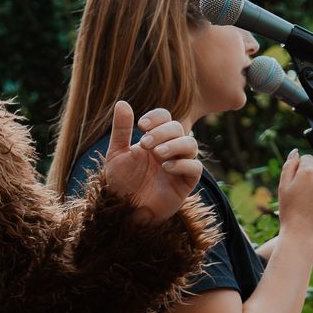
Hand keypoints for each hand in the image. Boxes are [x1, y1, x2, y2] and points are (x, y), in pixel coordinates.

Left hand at [100, 102, 203, 225]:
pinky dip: (182, 164)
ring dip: (174, 145)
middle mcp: (170, 149)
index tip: (141, 125)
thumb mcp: (117, 154)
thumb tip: (122, 102)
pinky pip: (195, 168)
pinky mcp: (186, 183)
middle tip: (145, 144)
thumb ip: (121, 129)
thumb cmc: (121, 182)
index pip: (165, 117)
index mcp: (155, 139)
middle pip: (178, 128)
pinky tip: (165, 168)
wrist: (124, 210)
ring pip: (191, 145)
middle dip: (162, 133)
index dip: (157, 117)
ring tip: (156, 155)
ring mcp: (179, 165)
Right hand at [276, 150, 312, 247]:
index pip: (307, 159)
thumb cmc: (290, 212)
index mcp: (308, 172)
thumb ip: (289, 166)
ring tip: (310, 207)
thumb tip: (296, 152)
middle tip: (302, 199)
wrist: (302, 235)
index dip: (301, 170)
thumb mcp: (283, 187)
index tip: (298, 183)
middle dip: (310, 181)